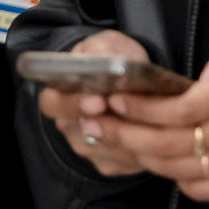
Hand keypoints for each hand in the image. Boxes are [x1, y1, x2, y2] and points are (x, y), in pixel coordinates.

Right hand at [38, 30, 153, 176]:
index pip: (54, 105)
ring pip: (106, 151)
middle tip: (128, 117)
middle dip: (105, 126)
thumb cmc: (112, 59)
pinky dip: (141, 150)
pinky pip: (124, 163)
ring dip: (128, 138)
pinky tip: (155, 134)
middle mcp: (69, 125)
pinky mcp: (111, 163)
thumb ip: (100, 50)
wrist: (130, 76)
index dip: (73, 104)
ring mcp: (89, 147)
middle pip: (79, 134)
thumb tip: (100, 59)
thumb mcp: (106, 46)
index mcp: (59, 96)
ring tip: (150, 121)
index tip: (97, 100)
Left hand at [95, 31, 208, 200]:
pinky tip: (161, 165)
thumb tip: (204, 69)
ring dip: (142, 158)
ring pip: (180, 168)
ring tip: (118, 142)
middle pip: (169, 140)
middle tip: (98, 122)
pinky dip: (176, 181)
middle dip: (126, 132)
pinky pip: (204, 189)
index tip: (115, 95)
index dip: (140, 105)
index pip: (180, 106)